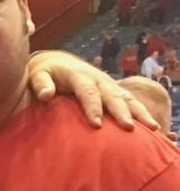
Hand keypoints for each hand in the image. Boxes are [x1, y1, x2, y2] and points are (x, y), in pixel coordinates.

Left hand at [26, 50, 158, 130]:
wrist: (57, 62)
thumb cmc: (44, 72)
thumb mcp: (37, 74)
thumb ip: (41, 84)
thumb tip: (46, 95)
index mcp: (79, 75)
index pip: (88, 92)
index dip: (93, 108)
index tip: (97, 124)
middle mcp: (98, 79)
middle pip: (112, 95)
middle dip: (121, 111)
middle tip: (129, 128)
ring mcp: (109, 84)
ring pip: (127, 98)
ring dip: (139, 112)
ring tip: (152, 127)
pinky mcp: (114, 90)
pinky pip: (131, 101)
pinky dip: (142, 112)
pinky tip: (152, 127)